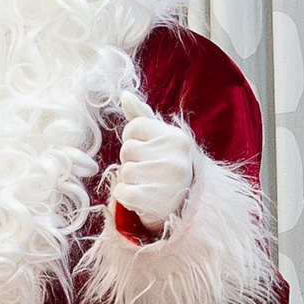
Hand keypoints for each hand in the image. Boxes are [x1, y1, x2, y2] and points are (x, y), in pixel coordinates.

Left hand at [110, 101, 195, 230]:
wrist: (182, 208)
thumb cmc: (167, 167)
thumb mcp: (161, 139)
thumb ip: (142, 117)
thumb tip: (124, 95)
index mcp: (177, 138)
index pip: (134, 127)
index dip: (133, 139)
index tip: (147, 151)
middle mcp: (174, 157)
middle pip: (127, 149)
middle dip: (131, 160)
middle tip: (149, 171)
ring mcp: (165, 180)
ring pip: (124, 170)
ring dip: (129, 179)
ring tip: (147, 184)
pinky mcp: (152, 201)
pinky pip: (121, 191)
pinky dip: (125, 195)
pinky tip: (142, 197)